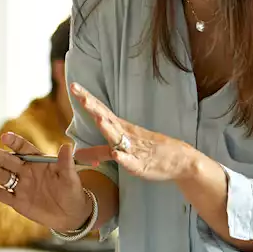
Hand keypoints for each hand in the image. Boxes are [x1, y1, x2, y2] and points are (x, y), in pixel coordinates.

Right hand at [0, 134, 98, 231]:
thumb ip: (66, 163)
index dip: (15, 142)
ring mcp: (20, 186)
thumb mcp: (71, 178)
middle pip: (5, 159)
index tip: (5, 137)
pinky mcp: (17, 202)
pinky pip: (0, 194)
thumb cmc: (73, 192)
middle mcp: (26, 171)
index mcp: (38, 162)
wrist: (71, 214)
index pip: (24, 149)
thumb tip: (68, 146)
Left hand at [70, 83, 196, 181]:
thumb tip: (78, 153)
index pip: (101, 111)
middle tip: (78, 92)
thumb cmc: (148, 152)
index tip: (73, 86)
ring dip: (108, 128)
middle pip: (106, 118)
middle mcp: (125, 135)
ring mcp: (133, 149)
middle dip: (92, 106)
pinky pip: (131, 162)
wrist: (179, 160)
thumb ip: (99, 151)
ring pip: (118, 138)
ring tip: (98, 118)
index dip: (87, 99)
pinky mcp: (140, 165)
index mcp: (121, 129)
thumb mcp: (121, 149)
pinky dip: (123, 158)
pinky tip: (117, 155)